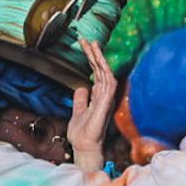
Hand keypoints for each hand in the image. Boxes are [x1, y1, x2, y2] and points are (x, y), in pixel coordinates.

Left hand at [68, 38, 116, 169]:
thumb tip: (81, 88)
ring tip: (92, 44)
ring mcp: (107, 98)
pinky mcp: (107, 103)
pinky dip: (105, 72)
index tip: (85, 45)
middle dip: (94, 54)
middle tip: (86, 39)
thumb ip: (81, 99)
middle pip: (100, 69)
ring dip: (99, 58)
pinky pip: (108, 84)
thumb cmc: (82, 133)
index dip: (92, 59)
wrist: (84, 146)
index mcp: (98, 96)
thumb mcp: (78, 112)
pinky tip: (100, 62)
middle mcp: (105, 95)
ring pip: (105, 73)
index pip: (96, 72)